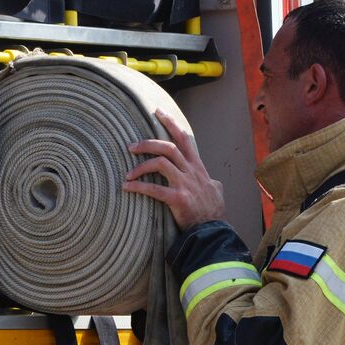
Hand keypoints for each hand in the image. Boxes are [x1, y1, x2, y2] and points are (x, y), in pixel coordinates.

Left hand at [123, 109, 225, 229]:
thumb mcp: (217, 192)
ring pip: (160, 163)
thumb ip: (211, 182)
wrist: (214, 233)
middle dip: (148, 143)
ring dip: (141, 167)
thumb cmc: (213, 213)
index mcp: (198, 168)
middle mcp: (192, 172)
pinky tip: (127, 188)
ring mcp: (185, 184)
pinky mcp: (178, 199)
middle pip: (168, 147)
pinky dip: (138, 187)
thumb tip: (213, 180)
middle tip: (131, 146)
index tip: (157, 111)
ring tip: (128, 174)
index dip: (171, 123)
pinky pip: (154, 189)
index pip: (185, 138)